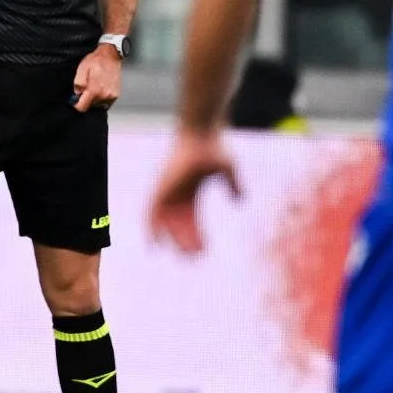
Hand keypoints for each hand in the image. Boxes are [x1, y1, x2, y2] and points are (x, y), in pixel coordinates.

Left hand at [71, 43, 122, 112]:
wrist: (110, 55)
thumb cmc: (96, 60)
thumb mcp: (82, 69)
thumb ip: (78, 83)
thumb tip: (77, 93)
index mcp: (94, 90)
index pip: (82, 107)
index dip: (77, 105)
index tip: (75, 102)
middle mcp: (104, 95)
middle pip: (90, 106)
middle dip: (86, 99)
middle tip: (86, 88)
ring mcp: (111, 96)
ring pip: (98, 105)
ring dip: (94, 99)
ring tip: (95, 86)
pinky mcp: (116, 95)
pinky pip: (106, 102)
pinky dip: (102, 98)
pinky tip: (101, 88)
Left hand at [147, 130, 240, 255]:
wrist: (201, 133)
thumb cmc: (214, 147)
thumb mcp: (227, 171)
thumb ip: (234, 186)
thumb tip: (241, 202)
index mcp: (191, 192)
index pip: (192, 221)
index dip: (197, 236)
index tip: (204, 252)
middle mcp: (177, 194)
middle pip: (179, 225)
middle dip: (185, 242)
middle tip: (191, 259)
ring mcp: (167, 190)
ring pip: (165, 221)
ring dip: (170, 238)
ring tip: (179, 255)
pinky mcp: (160, 187)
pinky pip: (151, 211)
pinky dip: (151, 227)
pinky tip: (154, 242)